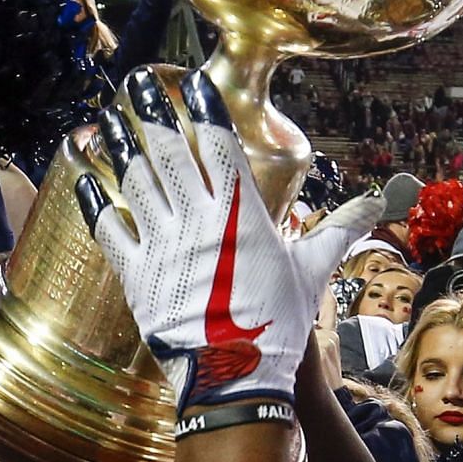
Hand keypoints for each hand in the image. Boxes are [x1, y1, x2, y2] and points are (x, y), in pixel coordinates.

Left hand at [74, 66, 383, 413]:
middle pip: (170, 153)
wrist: (236, 380)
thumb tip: (378, 203)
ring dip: (120, 146)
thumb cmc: (278, 324)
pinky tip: (84, 180)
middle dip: (151, 112)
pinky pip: (109, 232)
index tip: (190, 83)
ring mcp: (163, 248)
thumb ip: (339, 229)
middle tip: (137, 81)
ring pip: (136, 184)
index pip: (219, 145)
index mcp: (242, 214)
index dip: (203, 109)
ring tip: (108, 119)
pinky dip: (94, 203)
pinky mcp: (136, 278)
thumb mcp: (312, 271)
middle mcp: (199, 223)